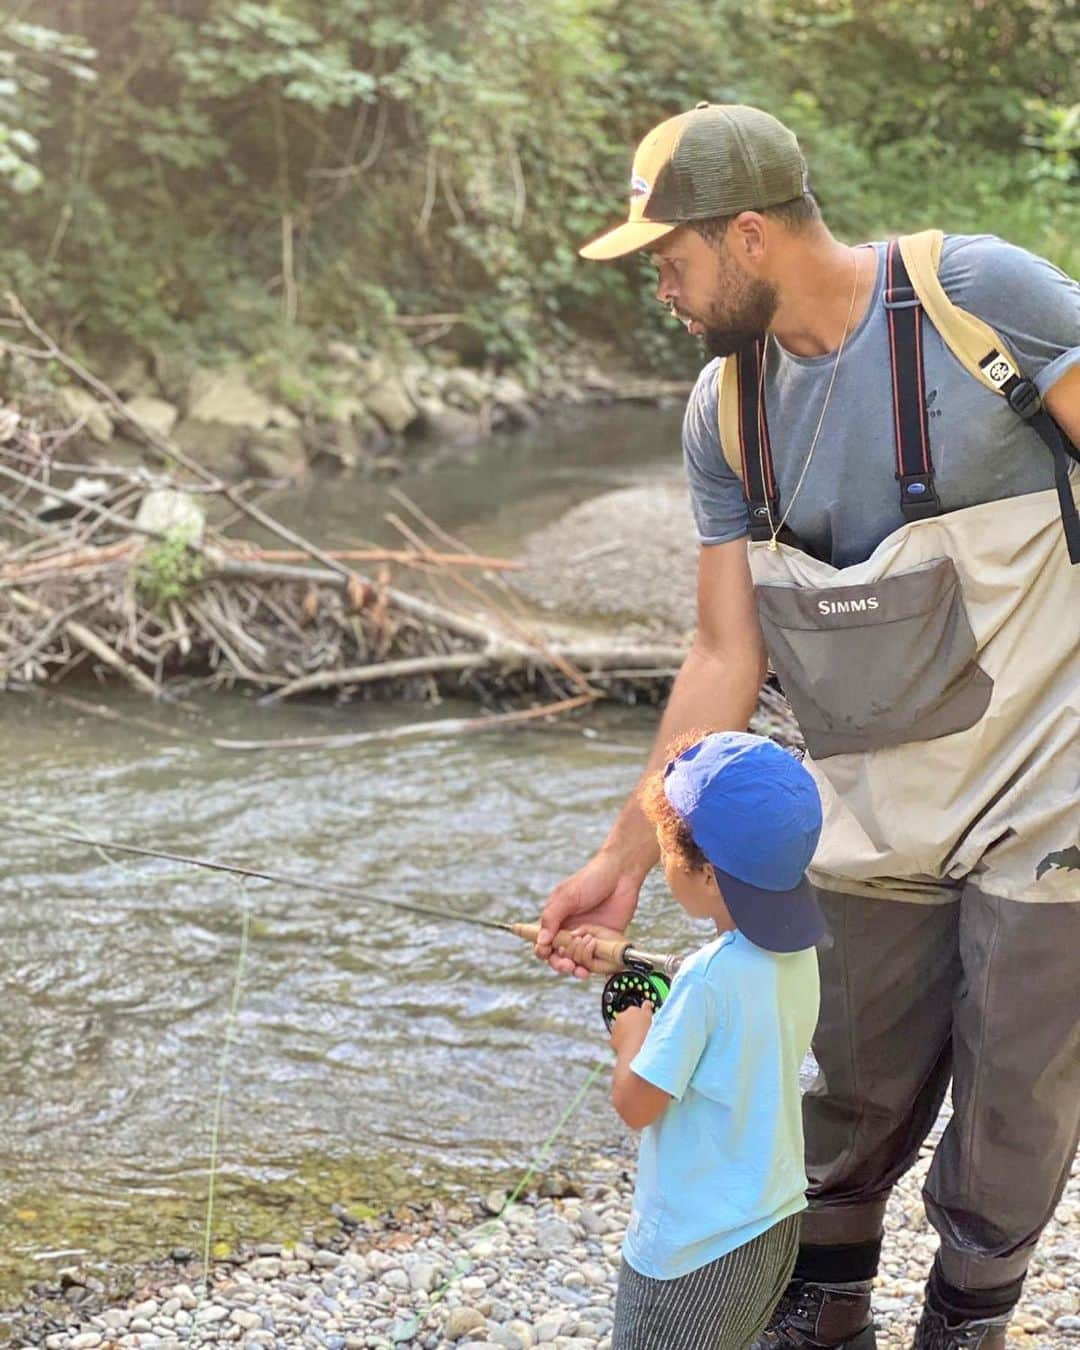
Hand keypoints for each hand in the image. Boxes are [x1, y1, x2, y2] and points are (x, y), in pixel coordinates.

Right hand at [536, 850, 646, 978]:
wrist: (622, 874)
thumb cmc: (592, 878)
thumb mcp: (567, 896)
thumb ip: (552, 918)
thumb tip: (541, 941)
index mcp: (557, 920)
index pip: (543, 942)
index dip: (543, 951)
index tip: (547, 952)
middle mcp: (571, 931)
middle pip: (559, 956)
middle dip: (560, 963)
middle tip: (567, 964)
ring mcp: (588, 937)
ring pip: (577, 961)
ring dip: (578, 965)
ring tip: (582, 962)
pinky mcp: (606, 941)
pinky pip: (597, 960)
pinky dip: (594, 965)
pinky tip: (593, 962)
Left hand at [609, 1001, 652, 1056]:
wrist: (633, 1051)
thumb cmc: (644, 1034)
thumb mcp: (649, 1017)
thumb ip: (647, 1008)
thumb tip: (647, 1002)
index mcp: (632, 1010)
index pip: (636, 1010)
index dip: (641, 1016)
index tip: (644, 1022)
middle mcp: (621, 1017)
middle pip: (627, 1018)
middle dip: (632, 1023)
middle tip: (640, 1031)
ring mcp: (615, 1028)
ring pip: (621, 1028)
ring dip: (626, 1032)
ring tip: (635, 1040)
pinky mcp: (612, 1039)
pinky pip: (618, 1039)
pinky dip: (622, 1041)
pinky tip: (629, 1046)